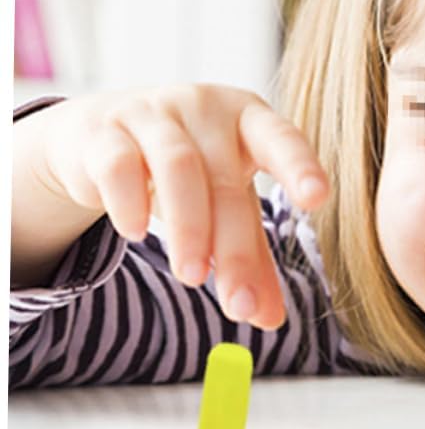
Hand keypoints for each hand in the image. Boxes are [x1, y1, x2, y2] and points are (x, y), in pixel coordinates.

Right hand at [28, 84, 327, 328]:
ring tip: (191, 276)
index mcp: (250, 121)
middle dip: (234, 246)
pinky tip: (137, 233)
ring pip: (177, 166)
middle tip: (237, 303)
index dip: (300, 166)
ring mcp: (153, 114)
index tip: (318, 198)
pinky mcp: (105, 130)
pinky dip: (130, 202)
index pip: (282, 139)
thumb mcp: (226, 204)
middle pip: (226, 179)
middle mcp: (206, 109)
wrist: (102, 136)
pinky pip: (119, 164)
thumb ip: (251, 256)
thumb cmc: (190, 170)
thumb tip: (268, 319)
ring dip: (189, 228)